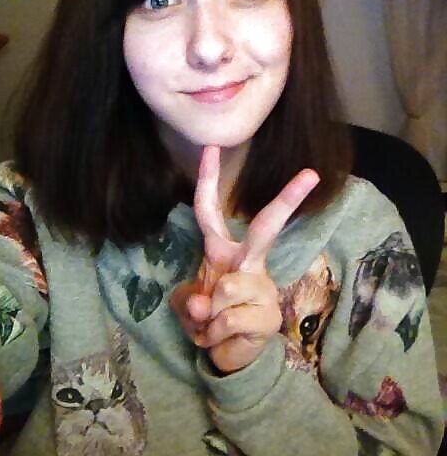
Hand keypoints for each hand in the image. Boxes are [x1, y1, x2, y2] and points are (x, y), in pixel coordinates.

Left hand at [170, 145, 319, 372]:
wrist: (230, 354)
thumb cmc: (210, 316)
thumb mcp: (190, 304)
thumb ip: (190, 301)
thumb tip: (203, 305)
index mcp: (223, 251)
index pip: (210, 211)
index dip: (207, 180)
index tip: (211, 146)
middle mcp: (247, 262)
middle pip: (264, 228)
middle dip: (286, 201)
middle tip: (311, 174)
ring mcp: (263, 286)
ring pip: (226, 288)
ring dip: (208, 316)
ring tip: (213, 325)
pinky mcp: (271, 314)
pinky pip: (230, 318)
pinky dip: (216, 334)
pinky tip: (224, 336)